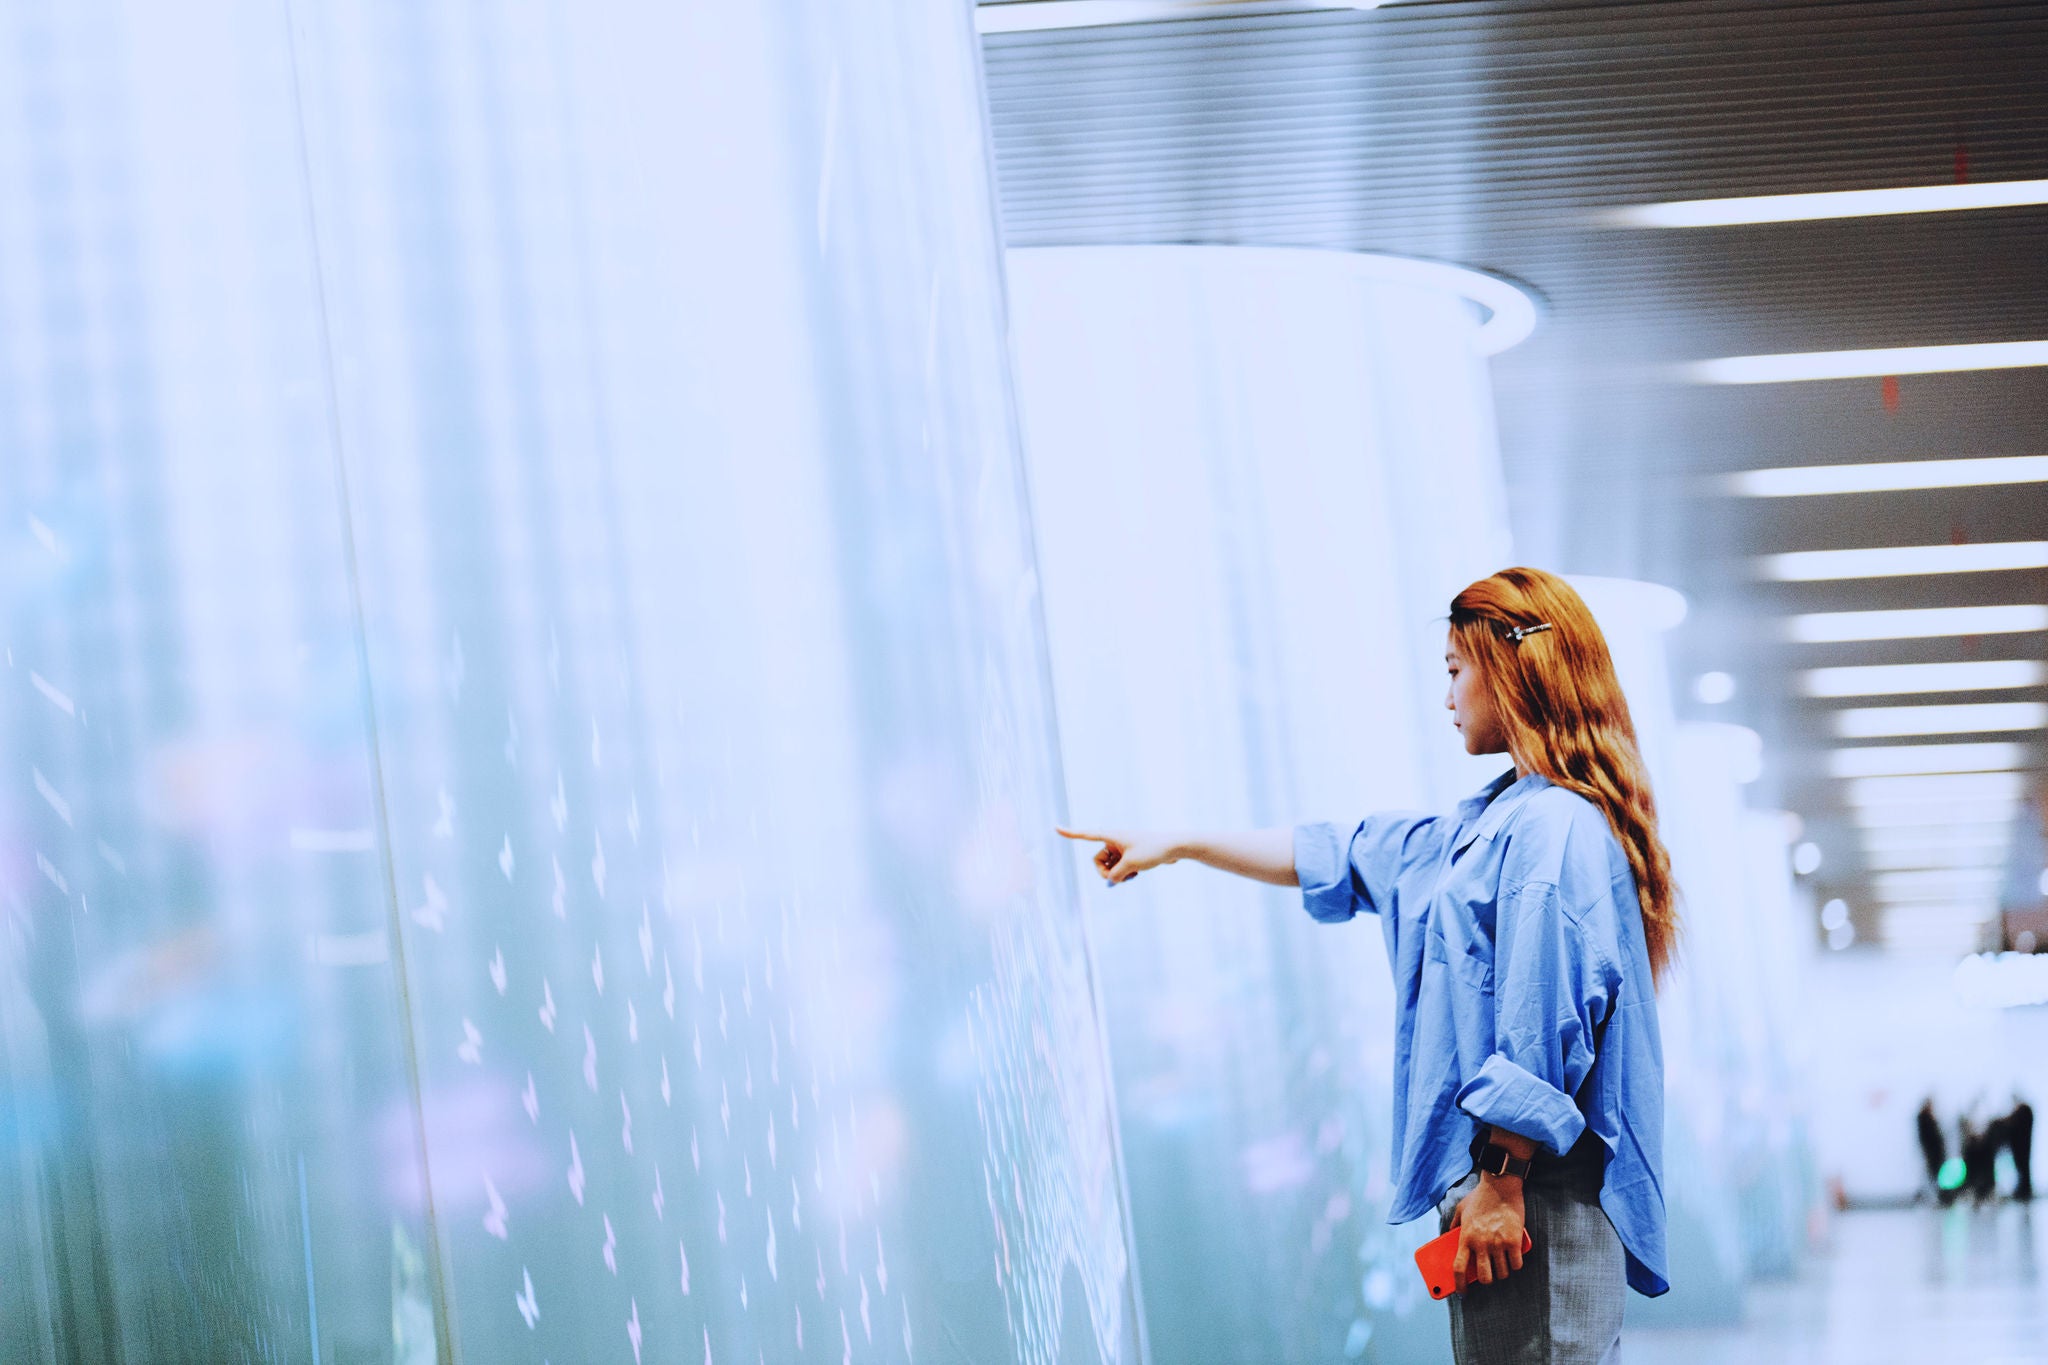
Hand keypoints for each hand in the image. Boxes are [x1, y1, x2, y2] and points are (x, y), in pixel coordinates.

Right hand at [1056, 828, 1174, 884]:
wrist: (1174, 847)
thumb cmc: (1152, 850)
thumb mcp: (1131, 865)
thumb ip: (1116, 875)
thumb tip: (1110, 882)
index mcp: (1111, 835)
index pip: (1086, 834)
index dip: (1070, 833)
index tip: (1055, 827)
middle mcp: (1114, 840)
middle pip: (1097, 860)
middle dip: (1105, 872)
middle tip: (1118, 878)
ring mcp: (1122, 848)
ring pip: (1109, 867)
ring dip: (1117, 874)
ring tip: (1132, 875)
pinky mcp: (1131, 856)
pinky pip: (1120, 868)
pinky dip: (1125, 874)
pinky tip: (1137, 874)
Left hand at [1450, 1175, 1525, 1289]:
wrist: (1500, 1186)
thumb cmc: (1480, 1198)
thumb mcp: (1461, 1209)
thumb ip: (1453, 1225)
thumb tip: (1447, 1236)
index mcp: (1465, 1238)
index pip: (1459, 1268)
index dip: (1459, 1284)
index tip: (1461, 1292)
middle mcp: (1481, 1243)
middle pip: (1484, 1277)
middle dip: (1487, 1280)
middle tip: (1489, 1275)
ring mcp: (1498, 1243)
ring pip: (1502, 1273)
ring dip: (1502, 1272)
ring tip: (1502, 1265)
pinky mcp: (1514, 1241)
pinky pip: (1516, 1264)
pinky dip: (1515, 1265)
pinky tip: (1514, 1260)